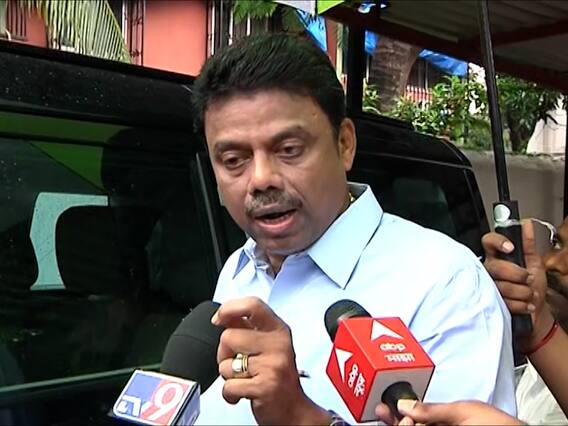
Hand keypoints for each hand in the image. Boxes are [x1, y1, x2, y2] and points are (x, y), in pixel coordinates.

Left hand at [212, 297, 330, 425]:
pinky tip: (245, 393)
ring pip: (225, 363)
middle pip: (228, 336)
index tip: (219, 319)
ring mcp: (273, 364)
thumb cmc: (277, 376)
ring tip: (245, 379)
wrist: (295, 411)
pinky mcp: (265, 386)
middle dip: (224, 353)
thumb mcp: (268, 344)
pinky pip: (228, 386)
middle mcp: (278, 343)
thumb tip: (223, 315)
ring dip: (228, 375)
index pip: (252, 305)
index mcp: (278, 329)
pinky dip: (230, 395)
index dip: (229, 308)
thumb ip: (247, 326)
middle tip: (239, 363)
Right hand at [375, 399, 521, 424]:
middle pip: (412, 423)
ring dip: (400, 424)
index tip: (387, 407)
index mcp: (450, 415)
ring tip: (393, 420)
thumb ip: (434, 409)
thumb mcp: (464, 411)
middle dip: (395, 418)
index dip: (400, 409)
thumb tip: (406, 403)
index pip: (417, 412)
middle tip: (383, 413)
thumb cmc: (501, 425)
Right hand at [482, 220, 553, 349]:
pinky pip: (504, 302)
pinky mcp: (490, 304)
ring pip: (501, 286)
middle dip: (518, 274)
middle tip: (528, 279)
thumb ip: (529, 244)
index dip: (498, 242)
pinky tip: (524, 305)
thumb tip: (527, 224)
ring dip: (523, 293)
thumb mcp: (535, 263)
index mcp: (497, 257)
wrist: (536, 312)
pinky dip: (520, 305)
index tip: (511, 248)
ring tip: (528, 295)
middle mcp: (489, 270)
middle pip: (496, 266)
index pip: (488, 242)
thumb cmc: (534, 287)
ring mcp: (487, 287)